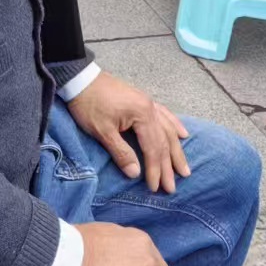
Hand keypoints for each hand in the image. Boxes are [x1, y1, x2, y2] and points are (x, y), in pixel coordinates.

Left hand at [68, 72, 190, 193]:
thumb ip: (120, 152)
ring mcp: (148, 103)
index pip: (153, 148)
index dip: (154, 169)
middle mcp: (150, 108)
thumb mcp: (102, 131)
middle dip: (168, 166)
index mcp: (142, 115)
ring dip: (176, 151)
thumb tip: (135, 173)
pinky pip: (165, 114)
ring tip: (184, 169)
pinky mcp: (143, 100)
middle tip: (172, 188)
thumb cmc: (88, 104)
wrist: (80, 77)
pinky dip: (175, 126)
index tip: (156, 188)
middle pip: (164, 141)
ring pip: (168, 130)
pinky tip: (183, 135)